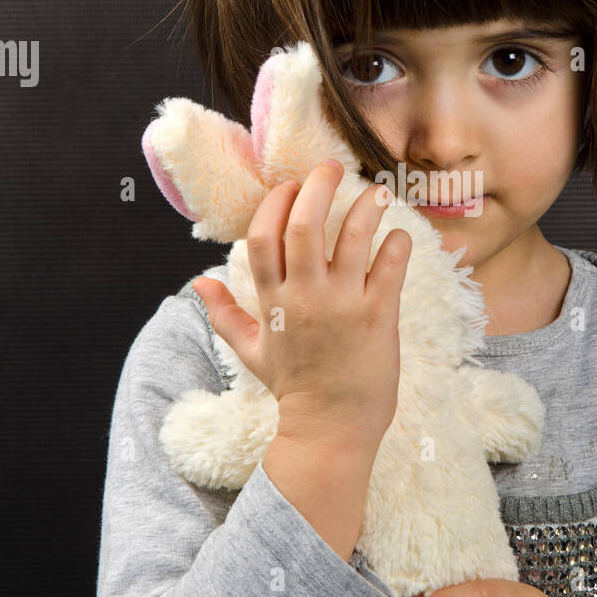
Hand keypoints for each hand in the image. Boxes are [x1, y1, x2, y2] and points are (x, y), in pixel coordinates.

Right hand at [191, 158, 411, 448]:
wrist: (331, 428)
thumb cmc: (295, 386)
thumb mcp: (251, 351)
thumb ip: (225, 313)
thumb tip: (198, 282)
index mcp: (272, 301)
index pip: (262, 236)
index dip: (276, 202)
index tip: (291, 185)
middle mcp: (304, 297)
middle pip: (304, 225)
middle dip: (318, 186)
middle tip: (333, 168)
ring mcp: (342, 305)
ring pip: (353, 237)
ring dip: (366, 206)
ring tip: (377, 191)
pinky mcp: (378, 315)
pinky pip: (390, 265)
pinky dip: (396, 242)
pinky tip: (398, 235)